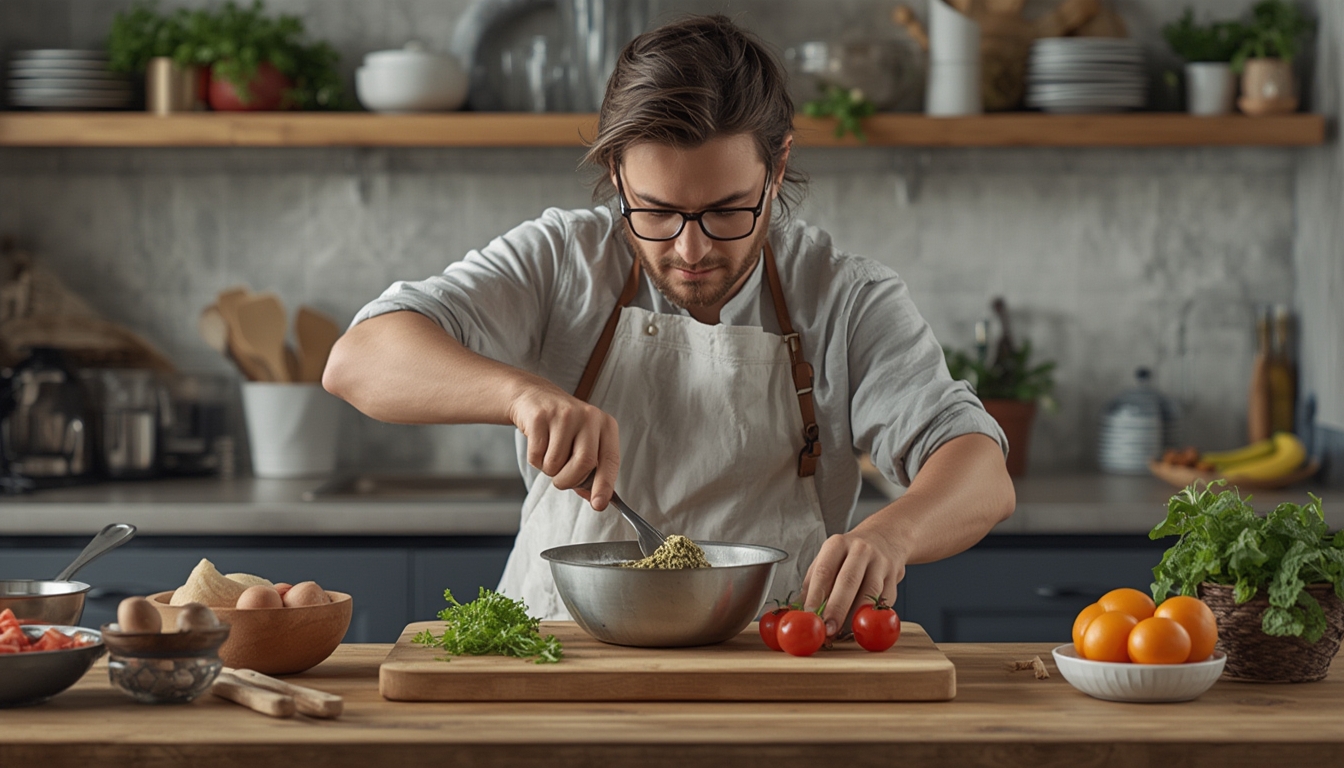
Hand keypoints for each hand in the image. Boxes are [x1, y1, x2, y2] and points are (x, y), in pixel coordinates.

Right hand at [507, 379, 619, 509]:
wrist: (535, 398)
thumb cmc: (564, 428)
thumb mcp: (584, 443)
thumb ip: (591, 472)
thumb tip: (595, 499)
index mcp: (606, 425)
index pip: (610, 460)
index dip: (605, 485)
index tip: (599, 504)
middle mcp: (589, 417)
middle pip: (584, 463)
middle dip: (569, 480)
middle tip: (561, 479)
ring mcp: (564, 414)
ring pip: (556, 463)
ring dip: (549, 470)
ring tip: (549, 453)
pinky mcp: (540, 417)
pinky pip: (537, 455)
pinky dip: (535, 460)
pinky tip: (538, 444)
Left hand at [799, 531, 906, 637]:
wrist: (885, 538)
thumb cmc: (849, 554)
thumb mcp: (827, 560)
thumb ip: (811, 586)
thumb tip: (795, 612)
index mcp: (837, 545)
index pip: (824, 572)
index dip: (816, 596)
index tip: (810, 617)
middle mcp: (860, 550)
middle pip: (848, 581)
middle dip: (837, 609)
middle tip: (828, 630)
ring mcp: (880, 562)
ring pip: (870, 592)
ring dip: (856, 616)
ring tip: (845, 632)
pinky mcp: (895, 577)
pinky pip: (884, 601)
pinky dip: (873, 616)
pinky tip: (863, 624)